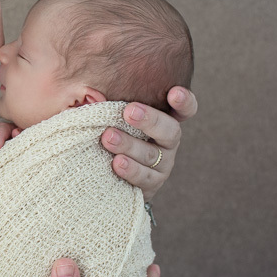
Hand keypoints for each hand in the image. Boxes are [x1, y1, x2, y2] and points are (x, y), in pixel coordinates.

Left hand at [101, 86, 197, 200]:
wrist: (105, 174)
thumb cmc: (108, 134)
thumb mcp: (106, 118)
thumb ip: (103, 105)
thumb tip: (92, 95)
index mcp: (162, 119)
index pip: (184, 110)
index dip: (184, 101)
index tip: (174, 93)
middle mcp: (167, 141)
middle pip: (170, 130)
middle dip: (150, 120)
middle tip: (129, 111)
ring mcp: (162, 164)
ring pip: (151, 154)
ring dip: (129, 145)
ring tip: (108, 137)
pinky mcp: (151, 184)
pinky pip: (144, 177)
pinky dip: (131, 170)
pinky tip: (116, 163)